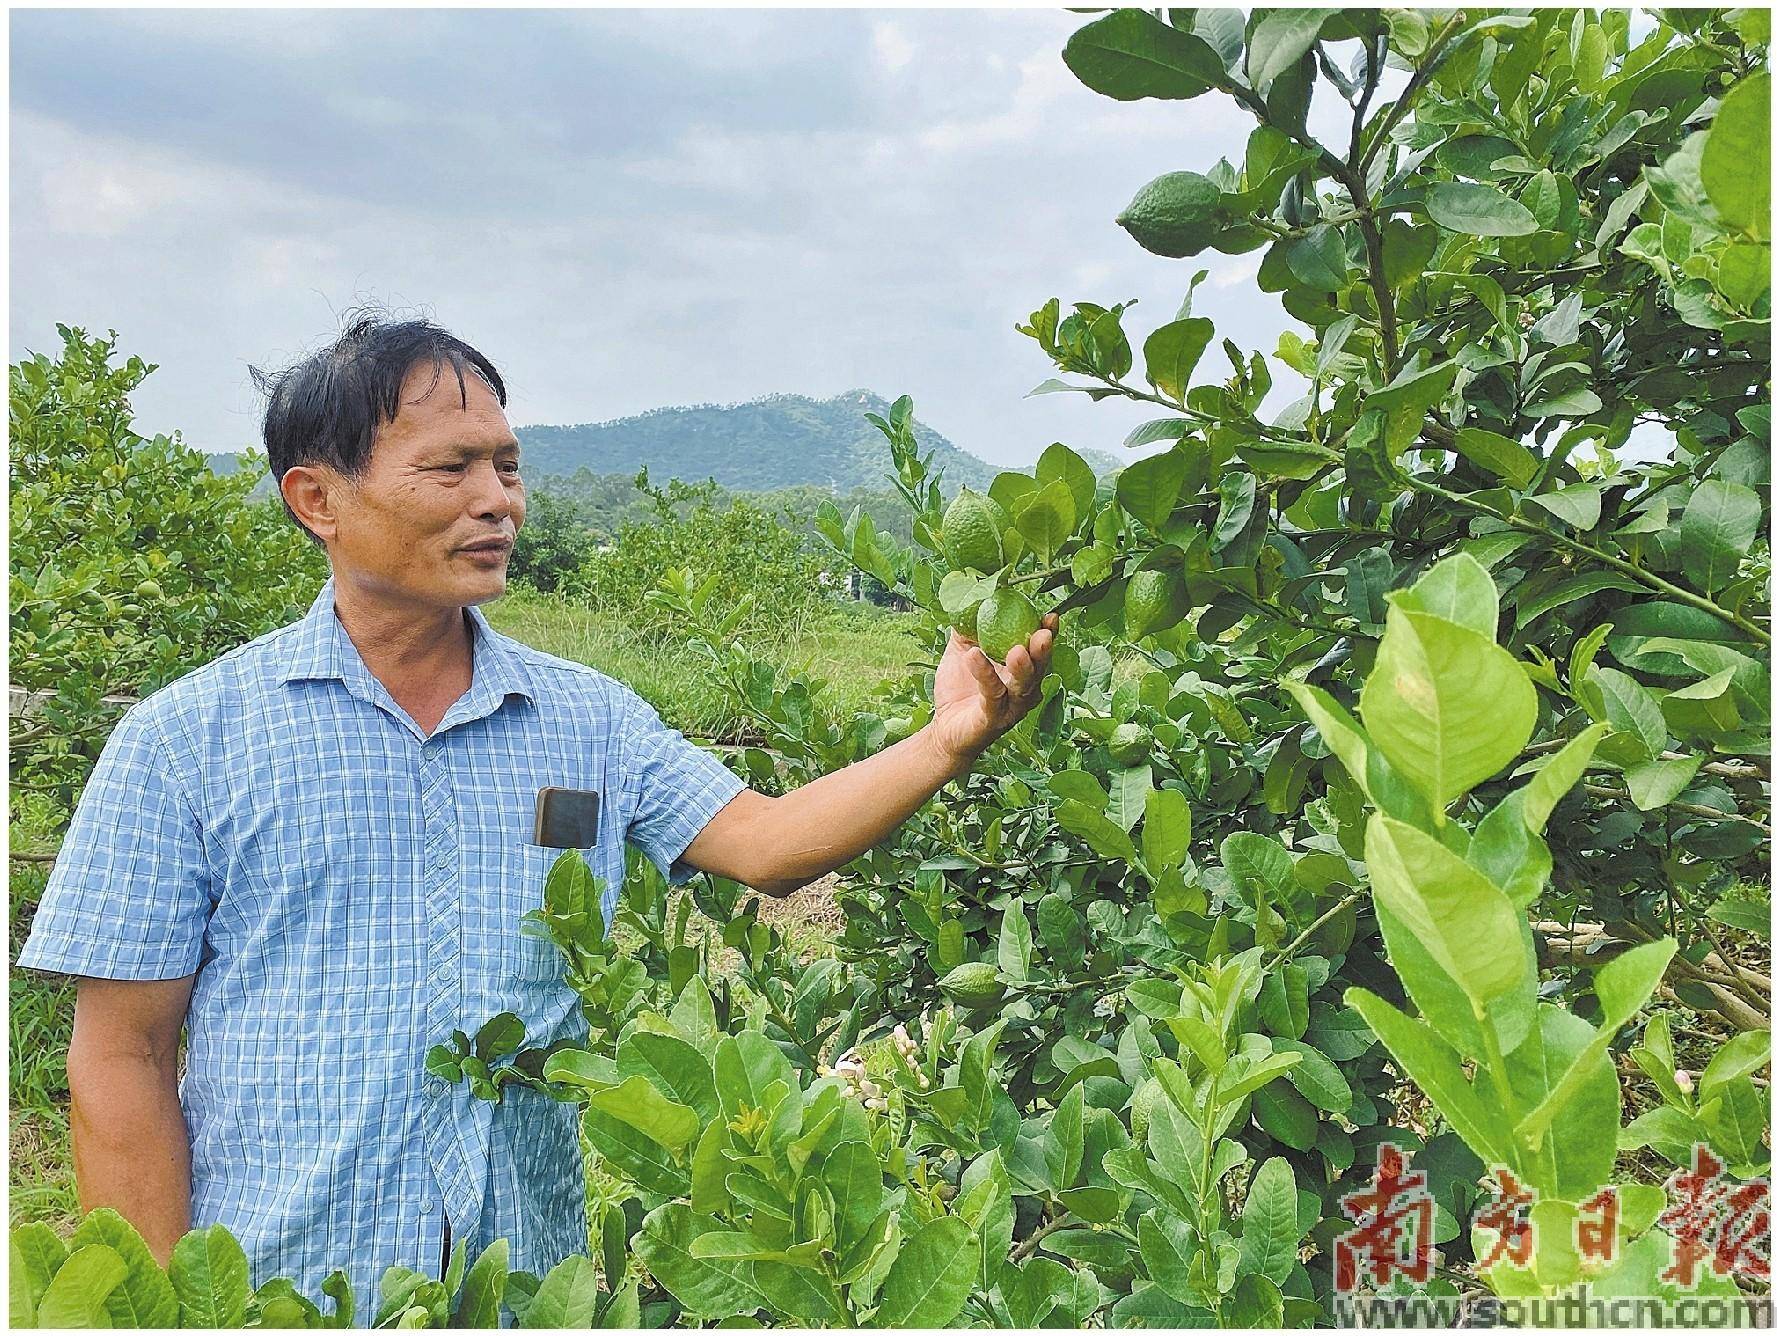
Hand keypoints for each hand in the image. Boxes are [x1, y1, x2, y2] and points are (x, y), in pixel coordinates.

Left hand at [928, 613, 1059, 769]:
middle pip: (1039, 669)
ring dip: (1022, 668)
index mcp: (1021, 672)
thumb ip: (969, 626)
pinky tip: (973, 655)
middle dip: (1043, 651)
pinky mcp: (992, 719)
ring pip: (1023, 688)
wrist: (944, 728)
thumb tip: (972, 594)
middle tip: (1044, 633)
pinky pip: (991, 695)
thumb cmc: (958, 689)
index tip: (1051, 616)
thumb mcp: (962, 650)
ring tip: (1017, 650)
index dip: (1049, 634)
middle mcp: (1023, 691)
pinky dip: (984, 674)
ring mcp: (1010, 707)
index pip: (1040, 651)